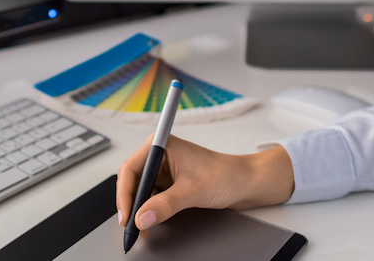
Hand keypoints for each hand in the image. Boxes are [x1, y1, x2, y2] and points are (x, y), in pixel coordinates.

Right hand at [115, 135, 294, 235]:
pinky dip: (149, 212)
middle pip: (133, 182)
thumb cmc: (227, 175)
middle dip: (130, 205)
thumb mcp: (193, 190)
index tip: (127, 215)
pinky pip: (152, 198)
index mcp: (162, 145)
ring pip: (141, 192)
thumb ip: (165, 205)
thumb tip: (142, 218)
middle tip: (131, 227)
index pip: (131, 170)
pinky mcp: (171, 184)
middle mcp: (161, 156)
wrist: (249, 184)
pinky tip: (151, 223)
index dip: (125, 194)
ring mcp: (165, 170)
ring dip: (139, 210)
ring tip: (141, 229)